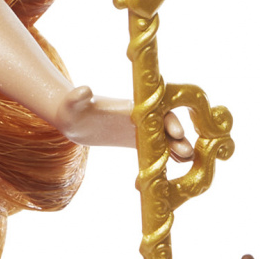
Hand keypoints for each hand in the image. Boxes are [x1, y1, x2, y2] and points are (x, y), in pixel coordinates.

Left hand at [53, 87, 195, 162]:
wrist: (74, 119)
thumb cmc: (73, 109)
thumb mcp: (73, 104)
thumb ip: (78, 97)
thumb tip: (83, 90)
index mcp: (130, 106)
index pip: (156, 110)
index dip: (168, 120)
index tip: (176, 133)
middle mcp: (140, 116)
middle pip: (165, 125)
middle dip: (178, 138)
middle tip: (187, 154)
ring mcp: (140, 128)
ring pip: (165, 138)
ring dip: (177, 148)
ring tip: (187, 161)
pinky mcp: (137, 140)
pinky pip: (156, 148)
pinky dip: (167, 156)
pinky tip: (175, 167)